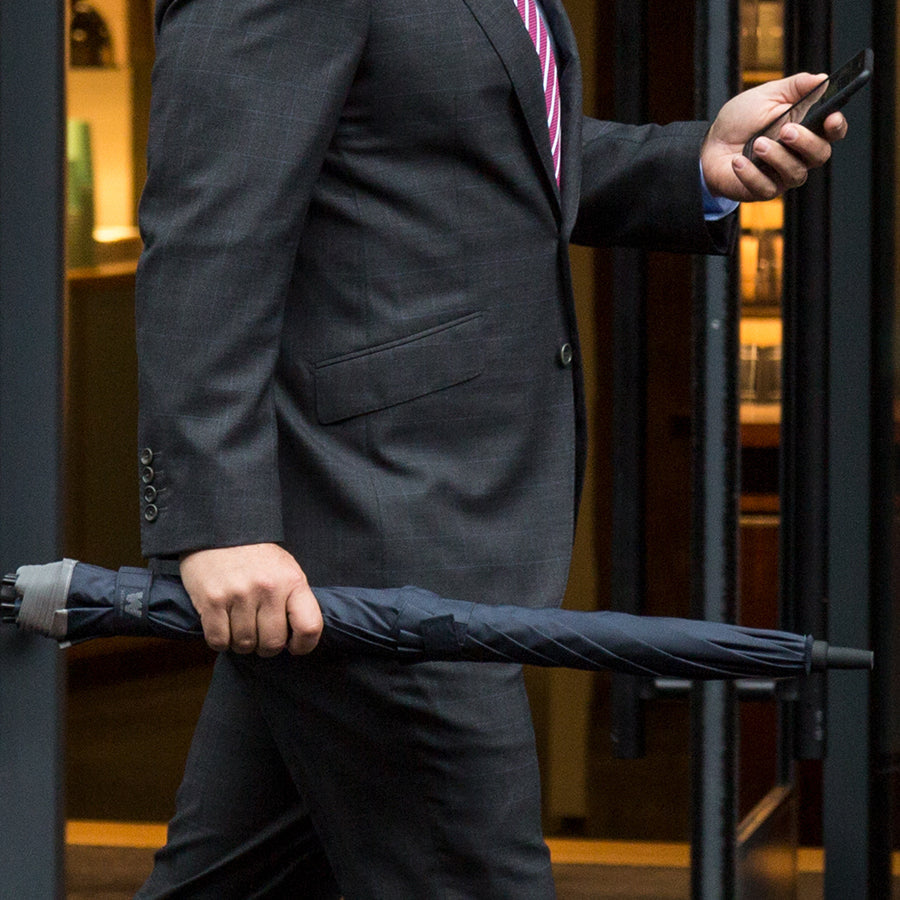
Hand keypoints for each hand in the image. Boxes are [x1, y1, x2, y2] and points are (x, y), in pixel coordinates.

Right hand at [180, 543, 322, 656]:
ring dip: (241, 643)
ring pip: (244, 644)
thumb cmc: (256, 556)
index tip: (294, 646)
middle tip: (260, 636)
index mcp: (292, 581)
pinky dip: (220, 641)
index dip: (304, 645)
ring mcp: (239, 595)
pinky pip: (219, 640)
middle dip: (266, 647)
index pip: (309, 626)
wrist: (220, 531)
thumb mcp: (286, 569)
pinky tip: (223, 627)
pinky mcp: (212, 600)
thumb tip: (296, 639)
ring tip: (240, 627)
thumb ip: (293, 600)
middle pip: (273, 643)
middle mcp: (268, 588)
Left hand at [701, 72, 848, 201]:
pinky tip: (738, 160)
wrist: (709, 146)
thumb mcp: (766, 96)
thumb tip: (821, 78)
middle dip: (805, 142)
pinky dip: (751, 174)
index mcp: (806, 129)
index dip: (837, 126)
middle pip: (820, 155)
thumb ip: (795, 87)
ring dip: (777, 157)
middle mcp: (799, 155)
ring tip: (758, 143)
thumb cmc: (740, 121)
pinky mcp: (763, 190)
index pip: (832, 132)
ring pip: (795, 174)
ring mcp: (782, 175)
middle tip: (786, 130)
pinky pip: (766, 188)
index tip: (831, 117)